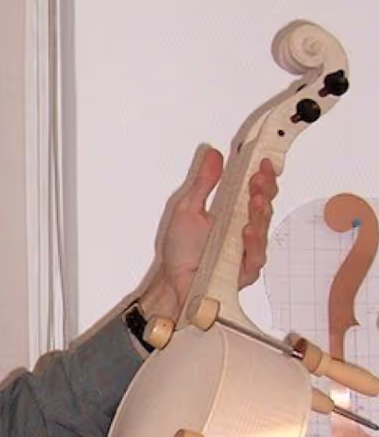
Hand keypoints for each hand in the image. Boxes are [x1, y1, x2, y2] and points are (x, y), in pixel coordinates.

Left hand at [139, 146, 277, 320]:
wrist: (172, 281)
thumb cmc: (180, 252)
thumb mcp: (187, 209)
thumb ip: (203, 183)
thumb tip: (212, 155)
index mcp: (232, 212)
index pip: (255, 190)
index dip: (261, 175)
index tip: (262, 162)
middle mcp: (243, 229)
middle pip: (264, 206)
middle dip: (264, 190)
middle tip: (258, 179)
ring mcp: (246, 250)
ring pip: (263, 229)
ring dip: (260, 212)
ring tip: (254, 199)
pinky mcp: (244, 271)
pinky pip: (255, 257)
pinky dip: (252, 243)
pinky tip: (247, 231)